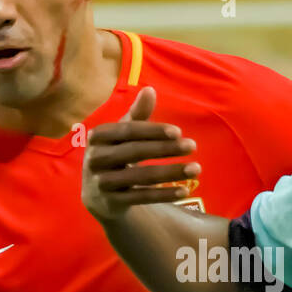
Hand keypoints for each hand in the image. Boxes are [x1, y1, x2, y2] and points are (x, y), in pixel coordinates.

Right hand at [82, 86, 200, 220]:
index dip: (153, 130)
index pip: (128, 131)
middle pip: (134, 152)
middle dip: (165, 149)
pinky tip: (185, 190)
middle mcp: (95, 158)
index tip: (178, 131)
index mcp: (98, 137)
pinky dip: (164, 194)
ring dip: (170, 172)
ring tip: (196, 169)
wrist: (97, 195)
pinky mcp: (110, 202)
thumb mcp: (123, 135)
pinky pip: (141, 197)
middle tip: (192, 146)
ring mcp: (101, 182)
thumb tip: (149, 90)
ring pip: (140, 176)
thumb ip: (136, 115)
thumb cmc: (115, 155)